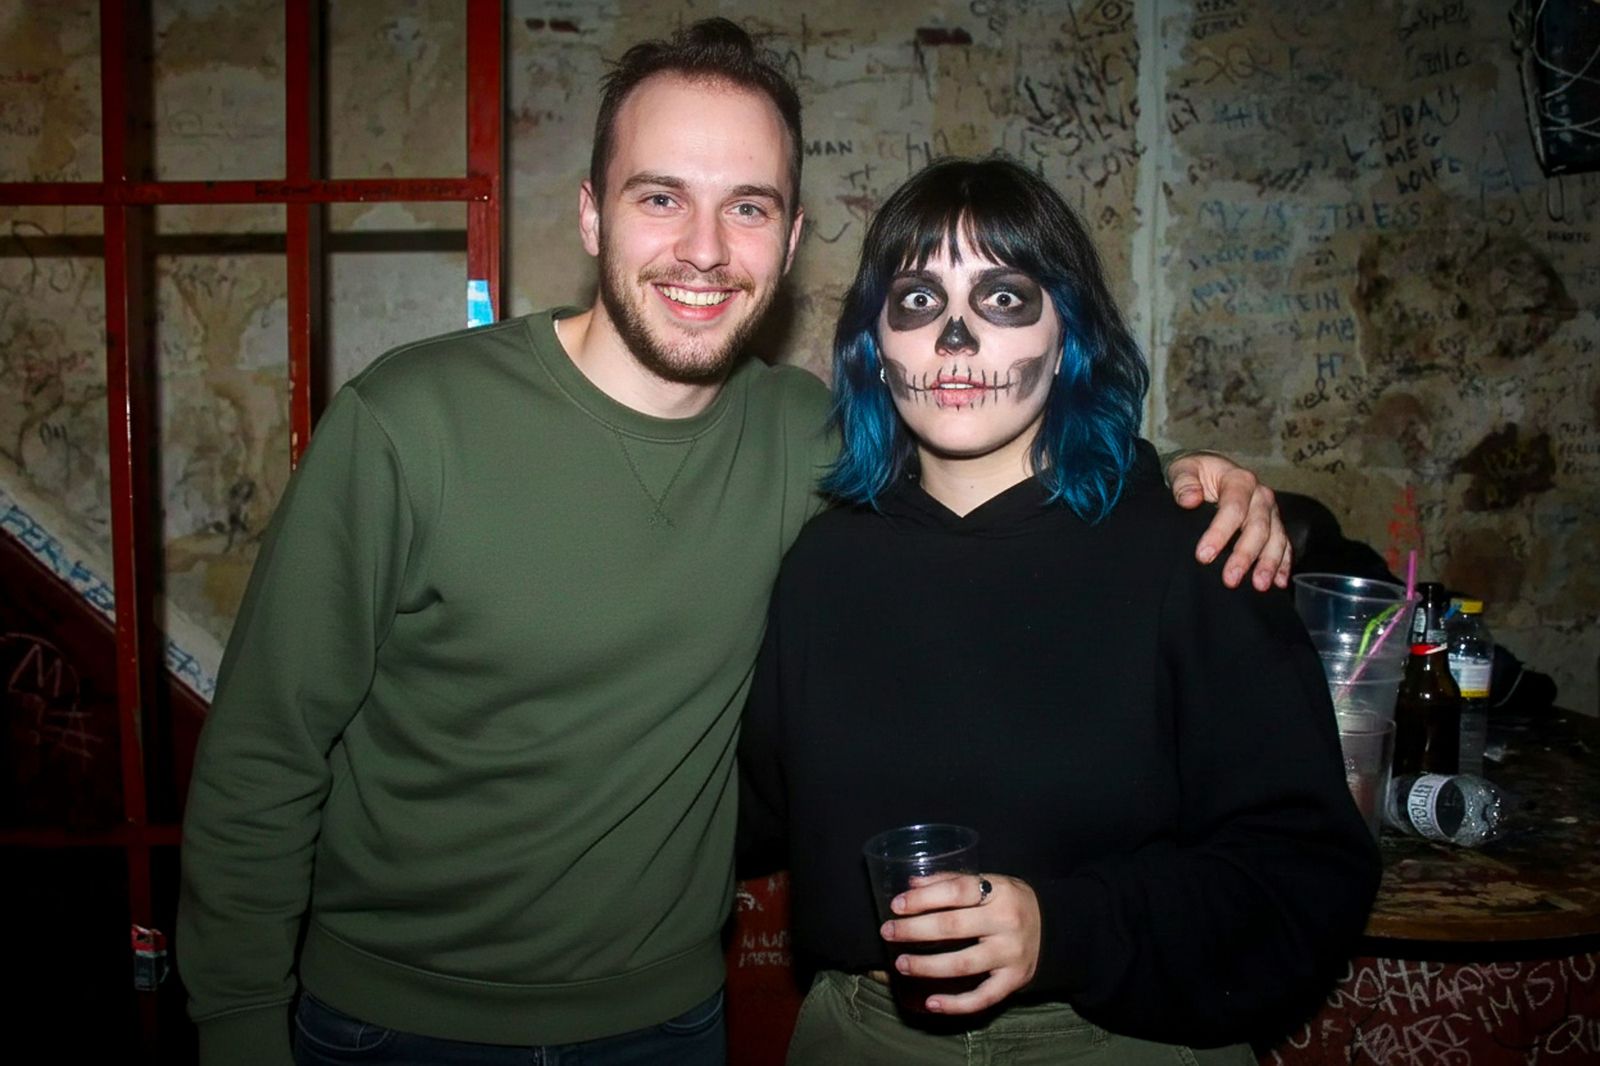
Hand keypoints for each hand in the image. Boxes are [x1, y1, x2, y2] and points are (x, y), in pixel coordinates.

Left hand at [880, 872, 1039, 1013]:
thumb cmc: (1010, 902)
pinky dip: (955, 1003)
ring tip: (901, 964)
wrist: (1054, 928)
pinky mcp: (1014, 981)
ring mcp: (1011, 954)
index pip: (957, 891)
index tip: (896, 905)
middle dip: (914, 930)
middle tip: (888, 932)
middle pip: (952, 927)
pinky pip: (982, 997)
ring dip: (926, 966)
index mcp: (1000, 891)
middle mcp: (1007, 922)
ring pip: (962, 964)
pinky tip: (931, 1002)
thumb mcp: (990, 882)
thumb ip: (952, 881)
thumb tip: (911, 884)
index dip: (923, 898)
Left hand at [1166, 451, 1290, 590]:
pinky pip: (1284, 544)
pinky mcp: (1274, 524)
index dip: (1220, 533)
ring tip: (1259, 585)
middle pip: (1258, 527)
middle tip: (1230, 579)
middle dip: (1245, 555)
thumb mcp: (1183, 470)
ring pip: (1276, 538)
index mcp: (1239, 480)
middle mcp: (1260, 495)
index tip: (1203, 556)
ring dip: (1269, 563)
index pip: (1233, 508)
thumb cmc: (1194, 473)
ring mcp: (1270, 511)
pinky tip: (1279, 582)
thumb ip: (1184, 483)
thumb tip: (1190, 500)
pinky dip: (1283, 563)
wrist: (1209, 471)